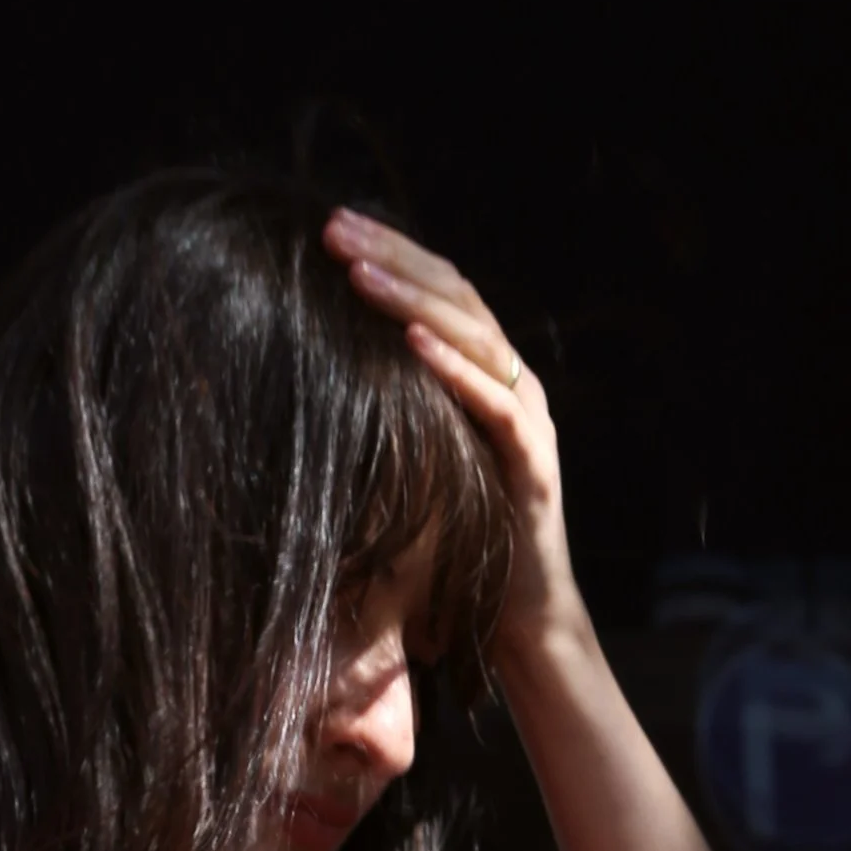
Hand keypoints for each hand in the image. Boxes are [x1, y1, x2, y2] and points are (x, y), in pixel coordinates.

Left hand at [324, 211, 579, 667]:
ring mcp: (530, 420)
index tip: (330, 228)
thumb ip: (391, 412)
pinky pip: (495, 403)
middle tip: (332, 230)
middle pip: (456, 295)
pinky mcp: (535, 464)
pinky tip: (411, 342)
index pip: (439, 290)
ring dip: (413, 299)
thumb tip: (315, 373)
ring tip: (357, 272)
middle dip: (393, 257)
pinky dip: (454, 368)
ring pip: (475, 335)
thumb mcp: (417, 461)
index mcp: (485, 376)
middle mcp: (513, 384)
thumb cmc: (460, 547)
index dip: (390, 252)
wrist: (522, 621)